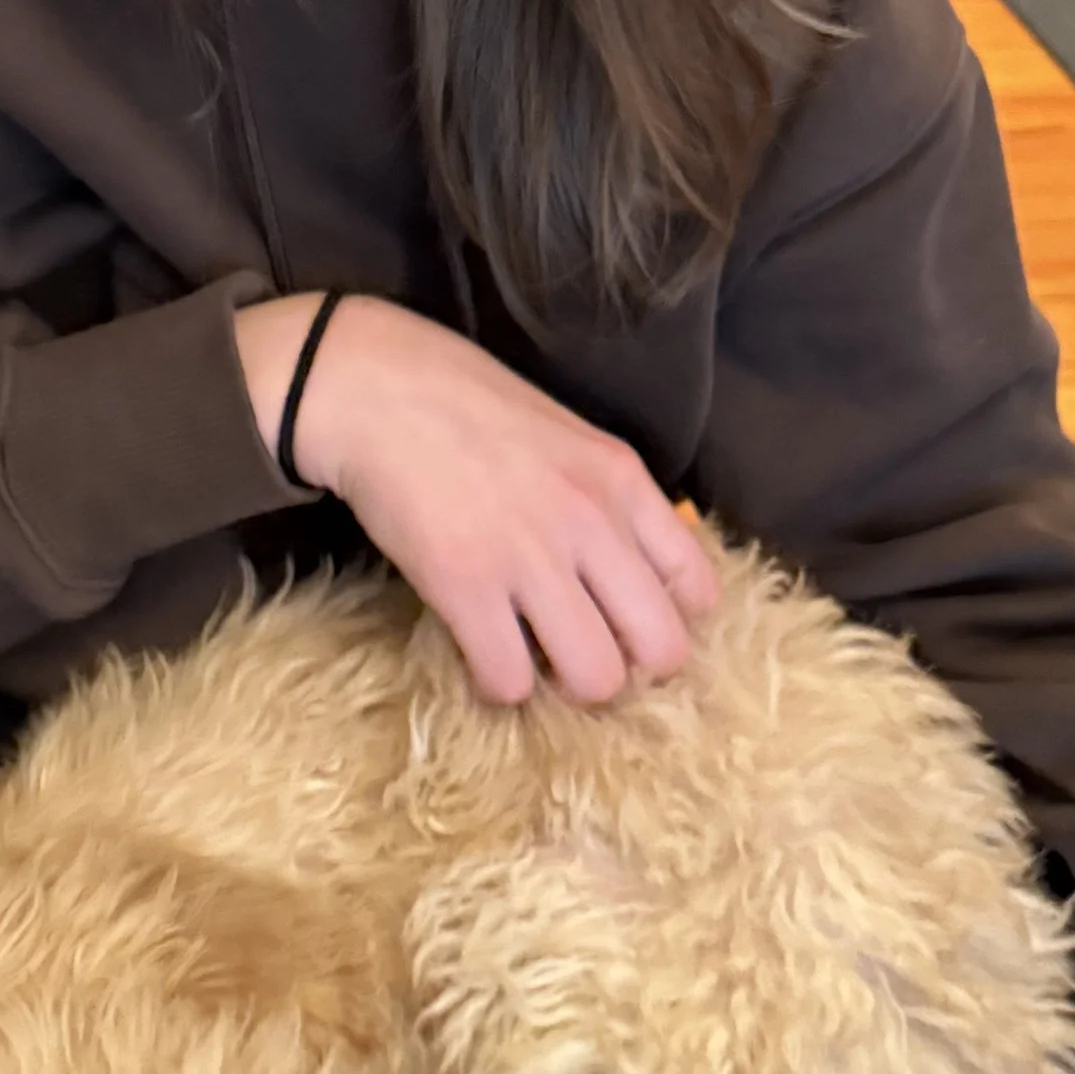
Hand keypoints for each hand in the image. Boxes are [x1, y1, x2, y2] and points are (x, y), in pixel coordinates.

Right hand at [235, 292, 720, 706]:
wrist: (376, 386)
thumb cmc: (466, 406)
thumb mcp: (568, 438)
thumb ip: (607, 498)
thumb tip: (631, 569)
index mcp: (622, 480)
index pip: (698, 587)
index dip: (669, 622)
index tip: (627, 624)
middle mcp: (590, 520)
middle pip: (661, 649)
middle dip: (628, 669)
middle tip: (583, 656)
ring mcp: (529, 555)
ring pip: (596, 677)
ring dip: (565, 687)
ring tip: (534, 661)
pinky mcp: (464, 583)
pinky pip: (509, 678)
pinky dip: (498, 684)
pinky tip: (481, 655)